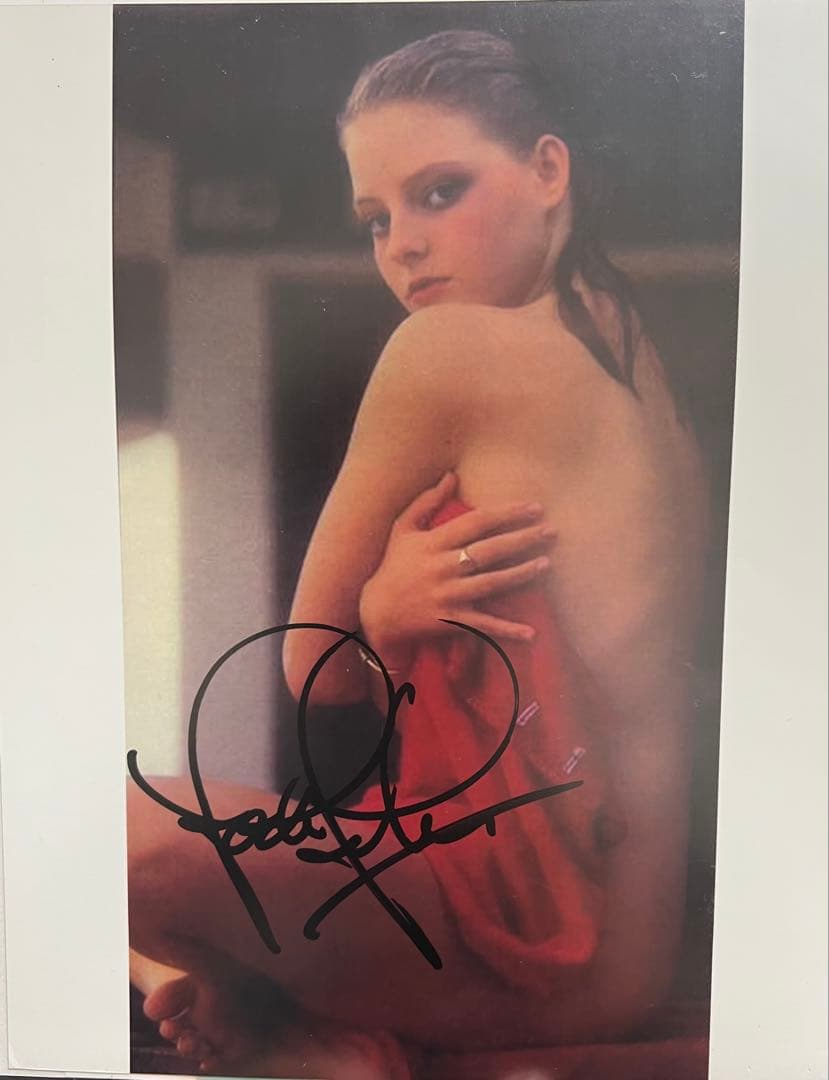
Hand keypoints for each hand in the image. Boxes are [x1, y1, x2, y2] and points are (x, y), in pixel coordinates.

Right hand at [358, 472, 554, 666]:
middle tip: (551, 531)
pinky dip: (506, 630)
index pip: (477, 522)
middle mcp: (443, 567)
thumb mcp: (403, 529)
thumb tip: (451, 475)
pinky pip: (483, 626)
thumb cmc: (394, 565)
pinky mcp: (450, 621)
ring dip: (521, 574)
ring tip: (547, 563)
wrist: (377, 611)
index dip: (507, 513)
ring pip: (491, 584)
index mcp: (434, 542)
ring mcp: (448, 596)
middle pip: (490, 551)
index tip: (534, 507)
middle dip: (523, 539)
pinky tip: (531, 632)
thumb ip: (427, 501)